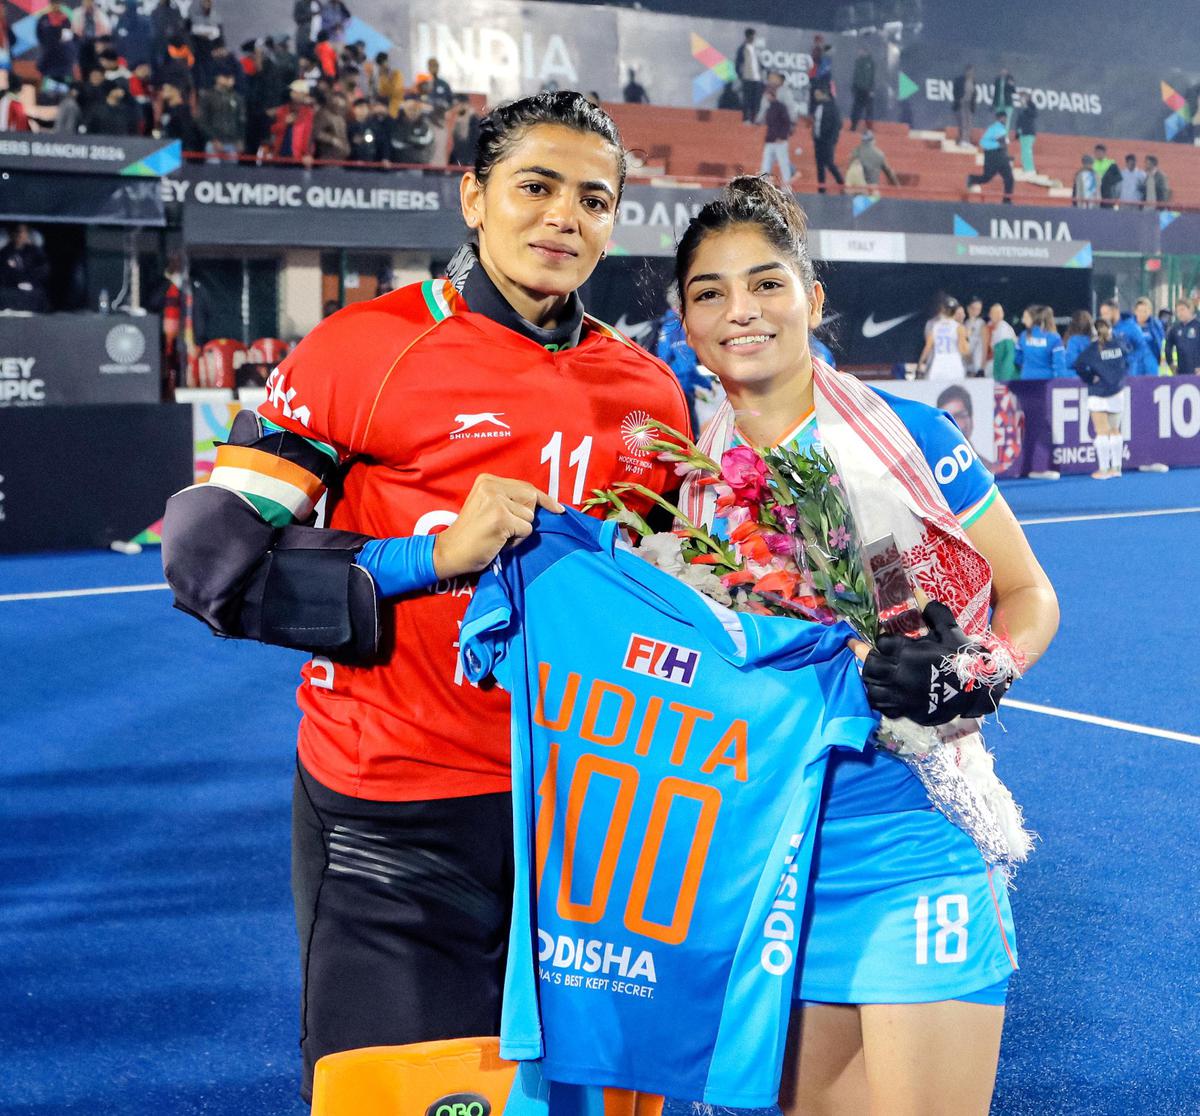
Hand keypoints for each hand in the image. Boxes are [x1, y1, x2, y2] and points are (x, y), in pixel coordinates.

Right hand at [433, 474, 563, 579]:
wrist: (450, 551)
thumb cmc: (472, 534)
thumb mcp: (488, 507)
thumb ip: (509, 500)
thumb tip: (542, 504)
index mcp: (487, 480)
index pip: (526, 486)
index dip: (543, 499)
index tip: (558, 508)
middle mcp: (491, 486)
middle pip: (532, 498)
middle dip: (526, 517)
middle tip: (504, 529)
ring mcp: (496, 501)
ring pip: (530, 517)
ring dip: (519, 531)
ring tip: (498, 536)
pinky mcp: (501, 518)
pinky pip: (526, 530)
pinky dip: (516, 541)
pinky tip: (498, 542)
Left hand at [862, 601, 1011, 725]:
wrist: (977, 690)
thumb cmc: (962, 658)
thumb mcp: (950, 631)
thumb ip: (932, 611)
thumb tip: (918, 590)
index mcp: (908, 652)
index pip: (881, 643)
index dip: (880, 639)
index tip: (883, 637)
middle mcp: (900, 673)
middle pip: (870, 664)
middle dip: (867, 657)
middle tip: (869, 653)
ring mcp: (901, 694)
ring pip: (871, 686)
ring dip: (870, 677)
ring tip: (874, 671)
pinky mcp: (906, 709)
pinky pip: (881, 706)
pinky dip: (878, 698)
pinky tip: (881, 690)